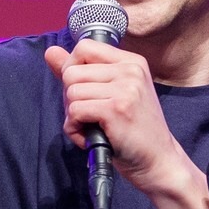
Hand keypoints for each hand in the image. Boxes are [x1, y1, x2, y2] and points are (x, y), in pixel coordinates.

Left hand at [44, 40, 196, 199]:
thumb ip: (81, 72)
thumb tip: (50, 52)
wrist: (158, 160)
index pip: (84, 47)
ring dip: (73, 116)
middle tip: (88, 115)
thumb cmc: (133, 130)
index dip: (72, 69)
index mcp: (131, 62)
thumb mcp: (112, 93)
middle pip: (72, 72)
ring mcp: (125, 89)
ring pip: (71, 93)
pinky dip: (75, 129)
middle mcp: (130, 70)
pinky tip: (91, 137)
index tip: (83, 91)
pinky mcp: (116, 109)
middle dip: (70, 98)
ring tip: (92, 127)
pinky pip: (75, 111)